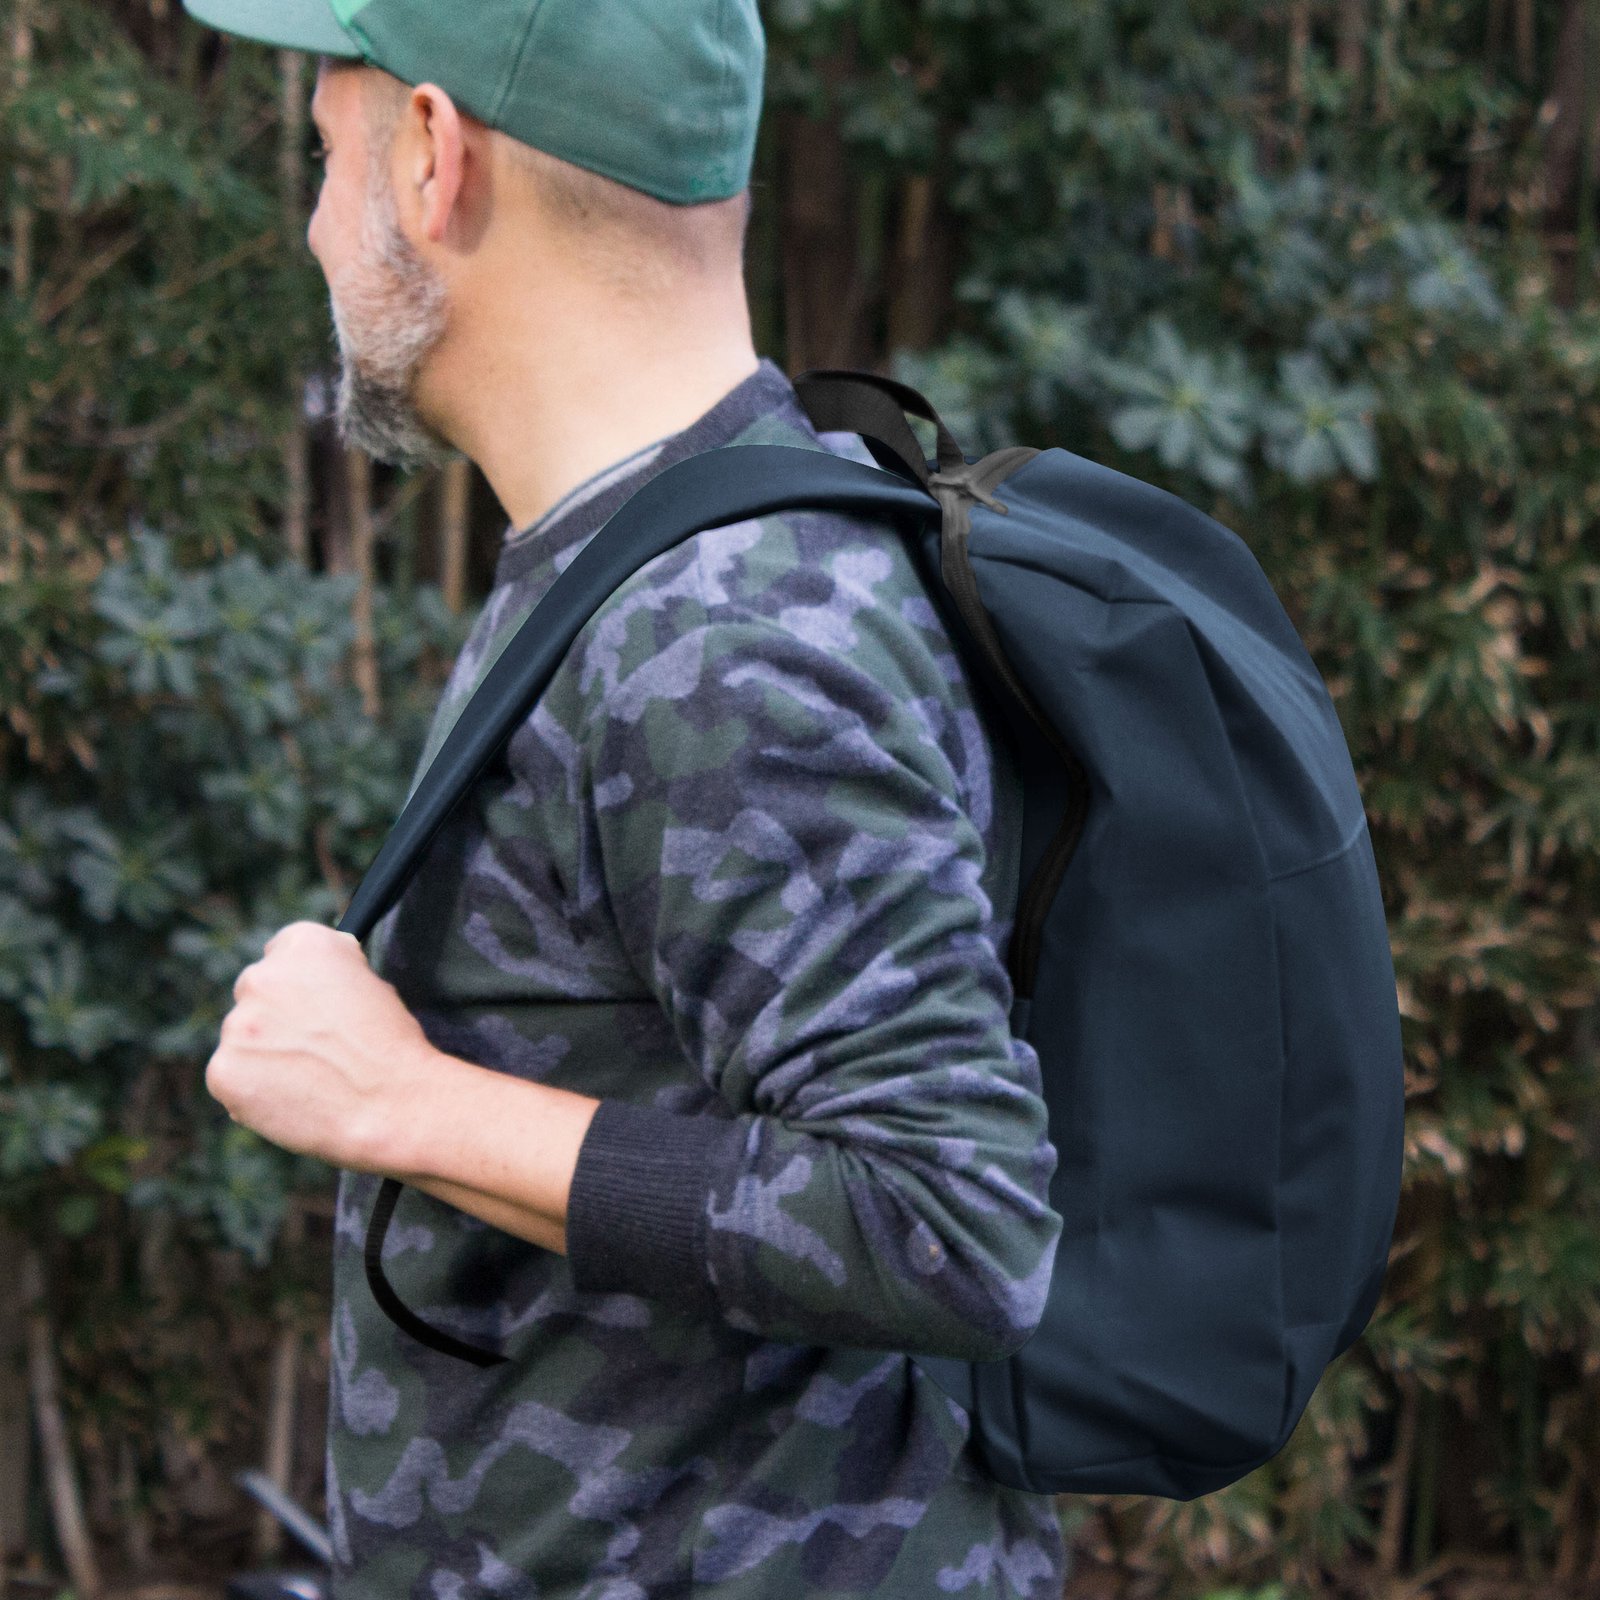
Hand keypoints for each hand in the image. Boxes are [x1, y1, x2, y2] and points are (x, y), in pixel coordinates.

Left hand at [205, 920, 439, 1173]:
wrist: (390, 1104)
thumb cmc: (390, 1047)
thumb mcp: (372, 983)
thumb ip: (331, 973)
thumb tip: (309, 985)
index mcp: (304, 944)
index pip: (284, 952)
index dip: (303, 983)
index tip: (317, 1006)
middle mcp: (262, 975)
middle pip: (256, 990)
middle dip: (276, 1015)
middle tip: (314, 1046)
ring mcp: (237, 1024)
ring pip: (243, 1036)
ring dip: (265, 1053)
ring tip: (311, 1078)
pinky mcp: (223, 1069)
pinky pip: (231, 1076)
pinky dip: (254, 1090)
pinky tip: (293, 1098)